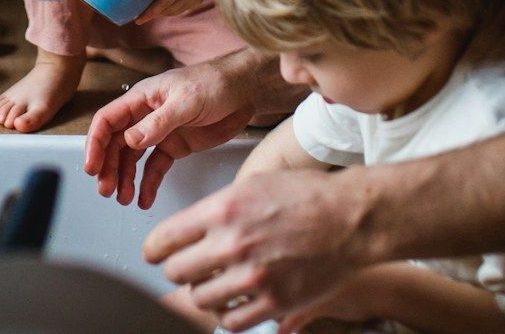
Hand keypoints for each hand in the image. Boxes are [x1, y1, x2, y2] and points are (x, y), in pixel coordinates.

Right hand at [82, 54, 258, 208]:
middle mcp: (146, 116)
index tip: (92, 167)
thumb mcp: (186, 101)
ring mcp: (160, 132)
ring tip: (123, 198)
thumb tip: (131, 140)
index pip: (108, 121)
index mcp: (142, 98)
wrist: (245, 90)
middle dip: (109, 167)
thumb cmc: (215, 83)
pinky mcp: (176, 146)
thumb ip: (159, 121)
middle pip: (116, 144)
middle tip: (107, 190)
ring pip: (132, 158)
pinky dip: (148, 183)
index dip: (96, 144)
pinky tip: (144, 198)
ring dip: (125, 178)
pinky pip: (155, 167)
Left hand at [136, 0, 209, 23]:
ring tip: (147, 12)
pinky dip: (169, 9)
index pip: (164, 2)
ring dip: (161, 12)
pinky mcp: (197, 1)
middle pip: (168, 9)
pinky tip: (159, 6)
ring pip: (174, 12)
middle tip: (138, 16)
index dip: (151, 12)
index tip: (138, 20)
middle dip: (153, 13)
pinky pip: (180, 9)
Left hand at [144, 167, 377, 332]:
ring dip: (203, 292)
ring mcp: (252, 277)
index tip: (154, 253)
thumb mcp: (253, 184)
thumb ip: (216, 209)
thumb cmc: (307, 196)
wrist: (351, 218)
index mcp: (223, 210)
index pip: (164, 238)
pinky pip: (231, 321)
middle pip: (175, 271)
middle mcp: (232, 243)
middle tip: (186, 268)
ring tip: (214, 283)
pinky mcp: (274, 302)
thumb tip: (187, 229)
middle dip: (177, 269)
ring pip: (200, 298)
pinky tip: (234, 302)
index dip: (153, 249)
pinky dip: (227, 314)